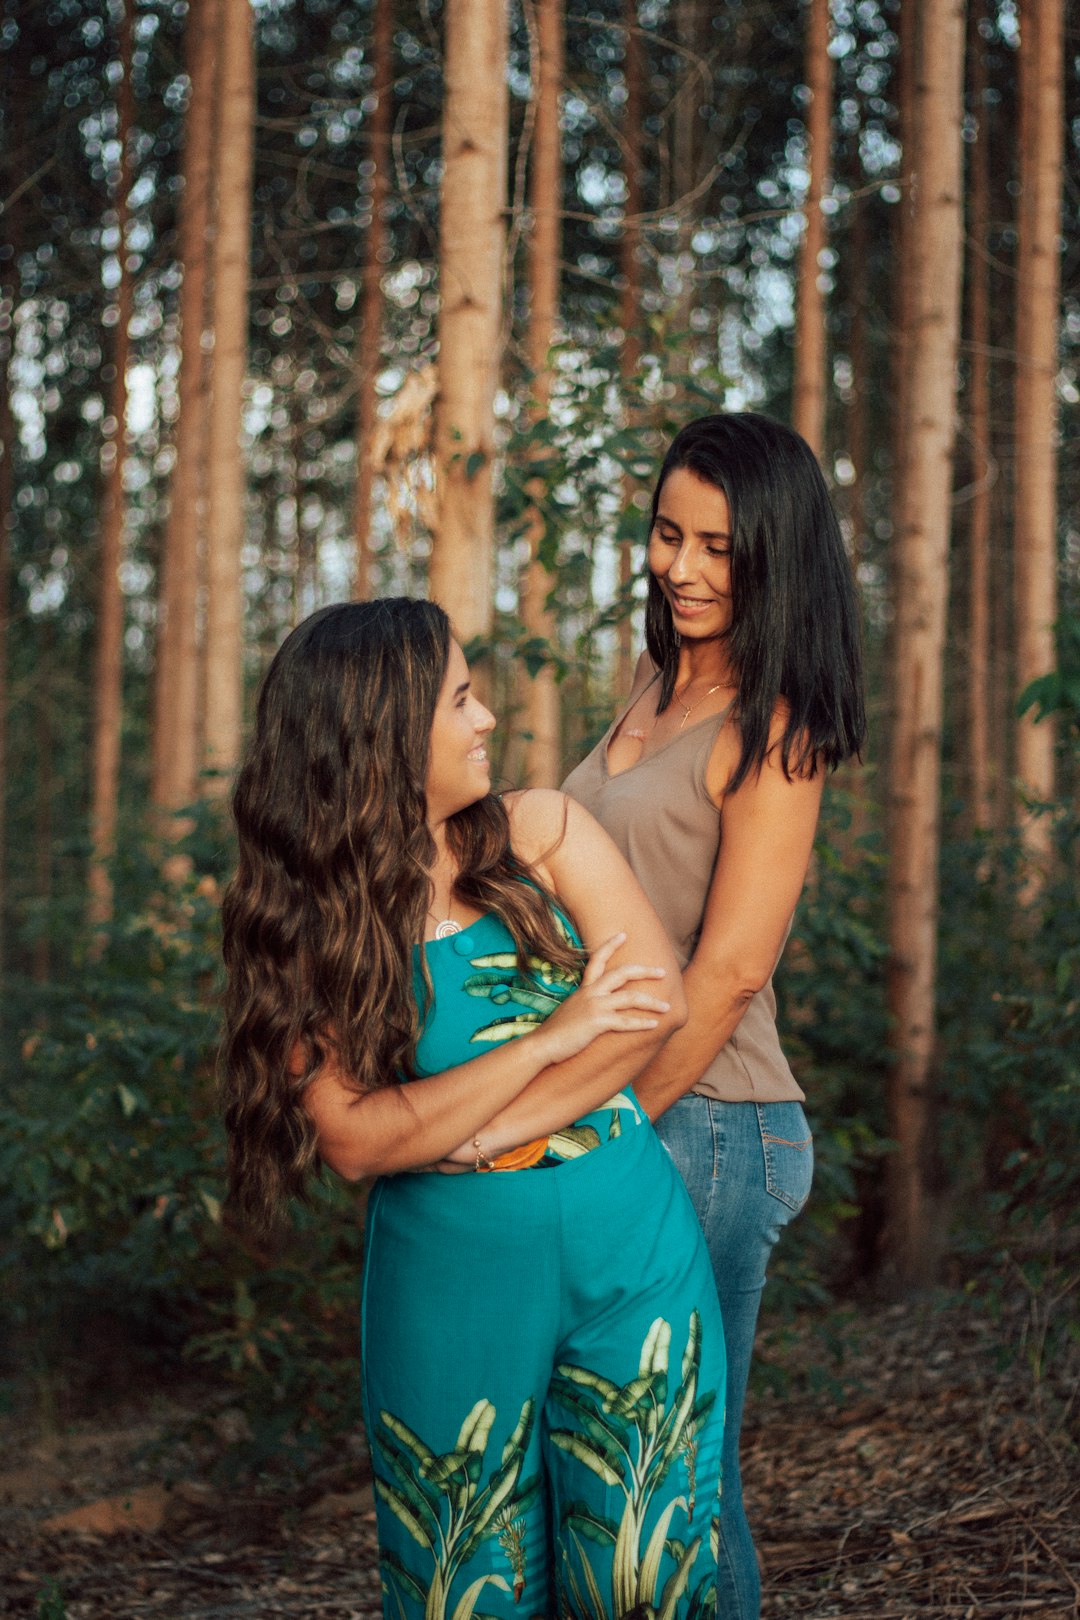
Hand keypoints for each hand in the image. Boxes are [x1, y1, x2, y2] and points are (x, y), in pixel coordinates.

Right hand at [534, 932, 668, 1067]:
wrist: (542, 1044)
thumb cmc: (556, 1032)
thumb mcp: (571, 1010)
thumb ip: (585, 1004)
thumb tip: (596, 1007)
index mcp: (584, 988)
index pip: (597, 960)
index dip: (610, 945)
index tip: (623, 934)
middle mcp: (590, 992)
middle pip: (622, 973)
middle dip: (645, 971)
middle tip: (663, 972)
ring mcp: (594, 1006)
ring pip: (631, 997)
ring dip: (652, 1002)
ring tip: (667, 1007)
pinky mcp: (597, 1022)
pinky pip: (626, 1021)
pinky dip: (642, 1023)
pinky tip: (654, 1025)